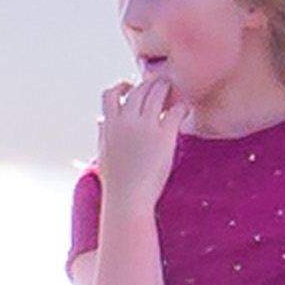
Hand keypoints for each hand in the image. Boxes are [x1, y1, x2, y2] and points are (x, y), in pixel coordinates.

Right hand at [94, 75, 187, 211]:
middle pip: (139, 89)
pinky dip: (181, 107)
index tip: (130, 89)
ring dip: (166, 89)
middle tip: (161, 86)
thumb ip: (103, 134)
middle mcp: (126, 121)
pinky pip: (175, 110)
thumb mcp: (103, 154)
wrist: (128, 200)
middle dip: (150, 84)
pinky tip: (184, 111)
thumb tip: (100, 121)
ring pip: (157, 93)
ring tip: (174, 94)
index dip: (122, 87)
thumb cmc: (116, 183)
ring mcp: (145, 127)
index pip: (111, 94)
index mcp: (110, 125)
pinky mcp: (164, 136)